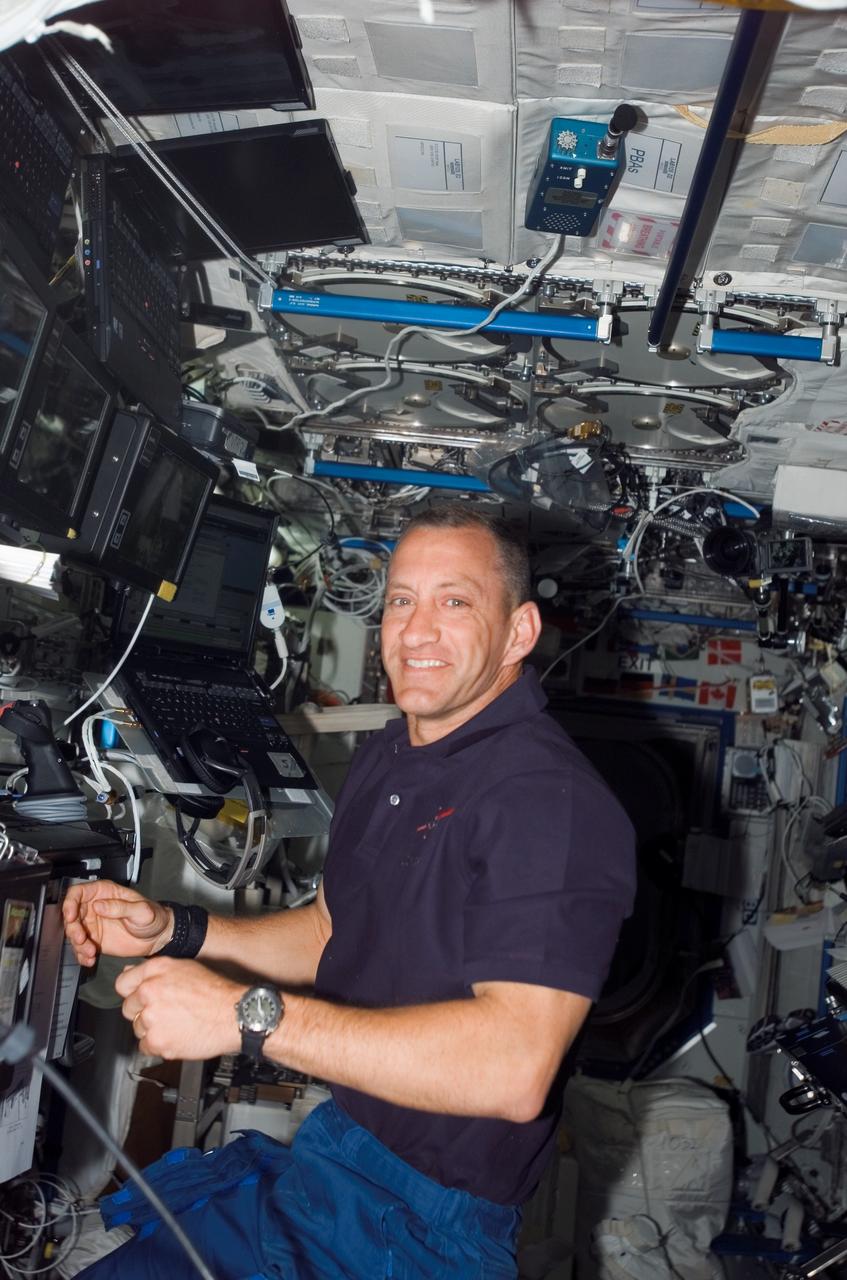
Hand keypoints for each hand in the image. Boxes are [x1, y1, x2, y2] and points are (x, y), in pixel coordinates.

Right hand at [62, 880, 172, 966]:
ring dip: (78, 945)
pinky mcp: (95, 940)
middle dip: (73, 929)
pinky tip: (90, 960)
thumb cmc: (153, 916)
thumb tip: (99, 905)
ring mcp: (94, 925)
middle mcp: (96, 907)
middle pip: (71, 915)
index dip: (70, 903)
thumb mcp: (140, 910)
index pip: (78, 892)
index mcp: (105, 893)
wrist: (158, 937)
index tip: (71, 916)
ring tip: (90, 953)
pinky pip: (81, 948)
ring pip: (74, 933)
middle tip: (81, 939)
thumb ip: (119, 907)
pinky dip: (82, 955)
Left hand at [116, 956, 242, 1060]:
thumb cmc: (216, 992)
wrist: (235, 1014)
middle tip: (166, 1013)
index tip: (140, 999)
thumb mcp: (186, 968)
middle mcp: (150, 991)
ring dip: (152, 1030)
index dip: (132, 993)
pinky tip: (176, 1036)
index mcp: (157, 970)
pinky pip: (145, 1047)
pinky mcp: (157, 1041)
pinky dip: (159, 1045)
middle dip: (143, 1012)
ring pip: (138, 1029)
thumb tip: (130, 974)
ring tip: (176, 1024)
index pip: (123, 984)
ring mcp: (152, 1017)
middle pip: (128, 1008)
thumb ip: (155, 972)